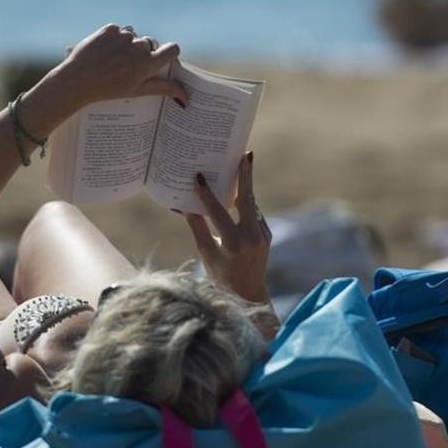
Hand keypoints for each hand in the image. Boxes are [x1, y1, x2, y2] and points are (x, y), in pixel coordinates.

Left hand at [49, 24, 184, 107]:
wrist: (77, 80)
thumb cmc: (109, 89)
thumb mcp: (138, 91)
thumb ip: (163, 89)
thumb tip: (186, 98)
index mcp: (148, 63)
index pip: (172, 48)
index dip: (169, 52)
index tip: (163, 58)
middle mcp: (139, 46)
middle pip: (149, 43)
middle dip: (142, 52)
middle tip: (128, 66)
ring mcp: (124, 36)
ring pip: (133, 36)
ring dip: (127, 45)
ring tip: (113, 60)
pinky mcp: (110, 29)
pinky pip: (118, 30)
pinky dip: (113, 39)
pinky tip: (104, 52)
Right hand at [180, 153, 270, 303]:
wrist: (248, 294)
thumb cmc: (221, 276)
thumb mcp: (206, 252)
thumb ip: (197, 227)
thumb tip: (181, 205)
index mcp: (233, 244)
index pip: (218, 213)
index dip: (207, 195)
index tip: (199, 177)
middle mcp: (251, 237)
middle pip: (248, 199)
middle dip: (246, 175)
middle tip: (245, 153)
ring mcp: (262, 234)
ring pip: (251, 203)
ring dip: (244, 184)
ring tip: (239, 163)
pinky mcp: (266, 233)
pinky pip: (252, 212)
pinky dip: (244, 200)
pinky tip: (237, 188)